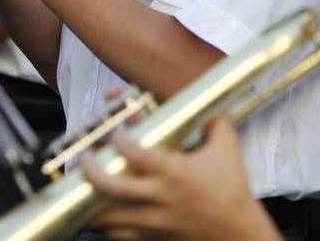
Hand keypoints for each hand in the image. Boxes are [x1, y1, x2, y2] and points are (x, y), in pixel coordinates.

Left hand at [81, 118, 276, 240]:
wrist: (239, 232)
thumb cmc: (233, 190)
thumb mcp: (226, 146)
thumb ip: (212, 117)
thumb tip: (204, 92)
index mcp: (176, 172)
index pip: (137, 154)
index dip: (118, 139)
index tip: (112, 128)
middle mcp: (161, 198)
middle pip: (112, 187)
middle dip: (91, 170)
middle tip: (84, 155)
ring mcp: (154, 221)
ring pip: (108, 216)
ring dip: (89, 199)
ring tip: (80, 183)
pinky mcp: (152, 237)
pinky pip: (118, 234)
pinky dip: (105, 222)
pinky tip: (100, 208)